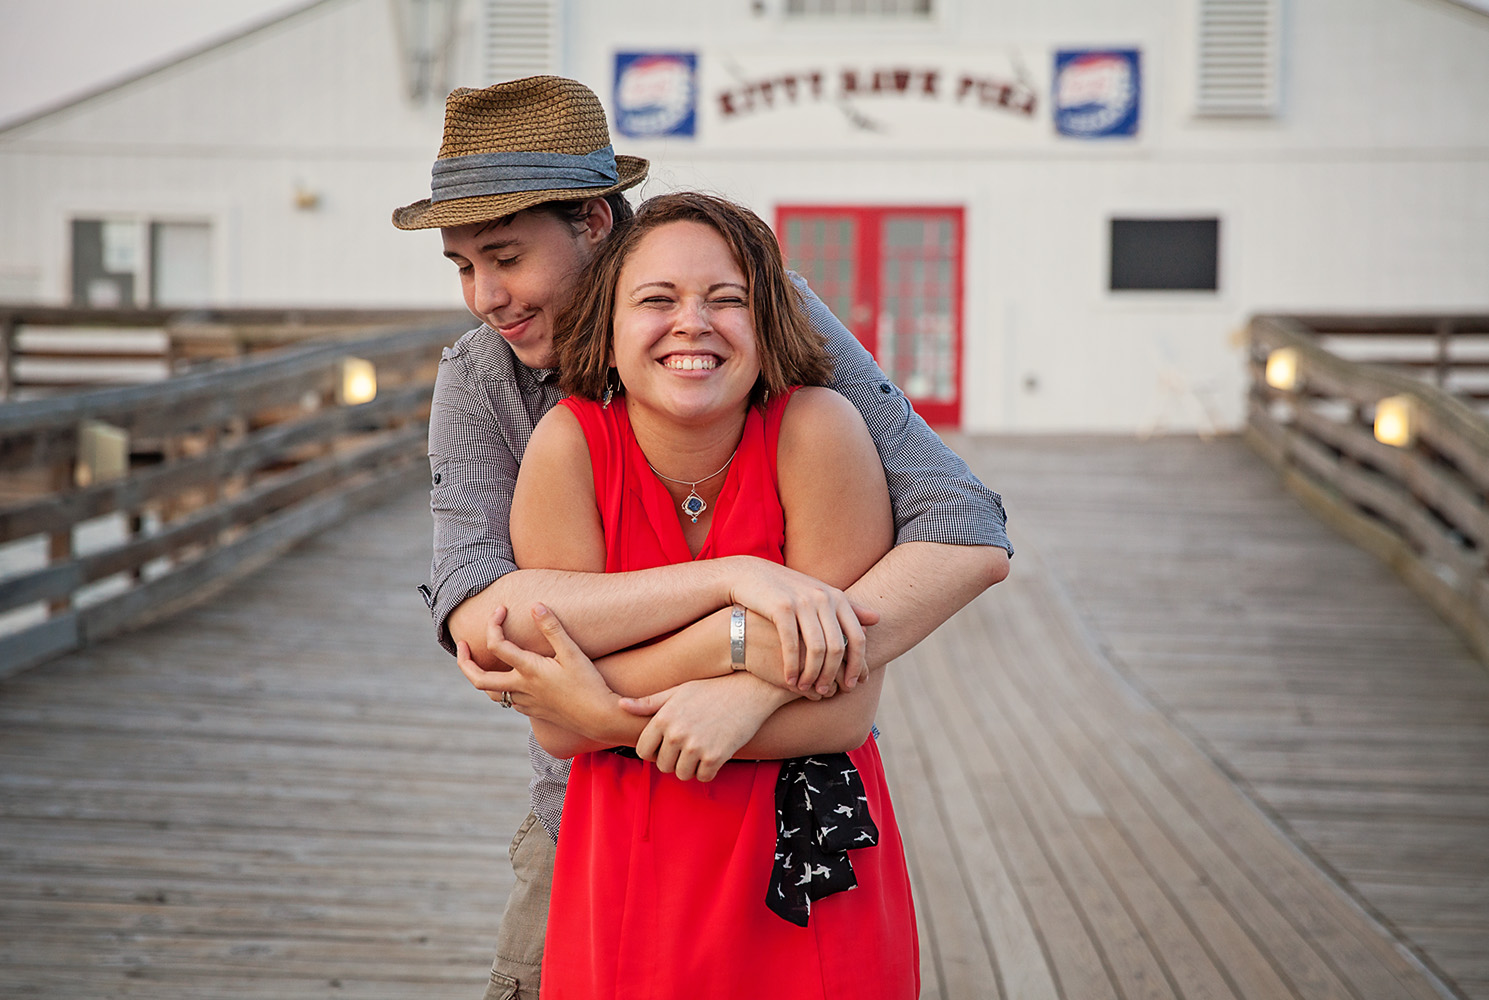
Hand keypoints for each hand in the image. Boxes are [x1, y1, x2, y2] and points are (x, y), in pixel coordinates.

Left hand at [456, 604, 613, 730]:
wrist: (599, 718)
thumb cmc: (588, 684)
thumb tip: (535, 606)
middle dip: (464, 661)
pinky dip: (502, 688)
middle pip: (478, 679)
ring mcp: (526, 702)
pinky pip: (509, 701)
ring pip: (492, 693)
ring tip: (481, 664)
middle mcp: (521, 688)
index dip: (494, 623)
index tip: (501, 609)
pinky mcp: (534, 711)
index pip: (497, 644)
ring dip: (481, 677)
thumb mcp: (572, 653)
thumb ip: (552, 628)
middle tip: (462, 645)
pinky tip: (512, 680)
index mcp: (528, 670)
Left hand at [620, 674, 790, 782]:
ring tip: (701, 749)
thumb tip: (620, 704)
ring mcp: (696, 746)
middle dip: (673, 760)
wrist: (750, 689)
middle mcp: (676, 733)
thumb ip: (648, 703)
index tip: (667, 745)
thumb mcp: (678, 691)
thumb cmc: (712, 689)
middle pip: (663, 766)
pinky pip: (703, 777)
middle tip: (688, 747)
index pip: (643, 751)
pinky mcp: (715, 756)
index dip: (654, 751)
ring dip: (690, 767)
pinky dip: (708, 771)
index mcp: (663, 717)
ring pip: (682, 774)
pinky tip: (714, 753)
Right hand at [724, 557, 878, 696]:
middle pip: (838, 647)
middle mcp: (824, 598)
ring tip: (806, 689)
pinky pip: (792, 645)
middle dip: (833, 674)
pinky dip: (792, 666)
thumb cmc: (788, 590)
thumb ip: (849, 608)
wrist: (749, 575)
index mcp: (837, 597)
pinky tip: (789, 680)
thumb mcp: (820, 595)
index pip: (857, 638)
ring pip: (816, 649)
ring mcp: (803, 602)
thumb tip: (878, 619)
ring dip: (812, 674)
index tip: (852, 685)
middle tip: (825, 692)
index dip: (857, 665)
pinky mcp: (781, 607)